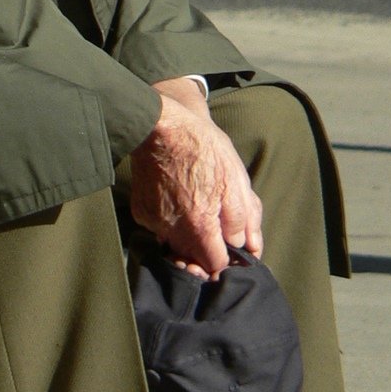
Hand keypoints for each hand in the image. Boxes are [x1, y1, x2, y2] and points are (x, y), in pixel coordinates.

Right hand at [129, 91, 263, 277]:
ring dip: (188, 236)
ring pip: (176, 244)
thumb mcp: (236, 180)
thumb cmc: (203, 148)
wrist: (160, 125)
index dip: (226, 259)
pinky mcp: (141, 212)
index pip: (214, 265)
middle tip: (215, 226)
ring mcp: (153, 222)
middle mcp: (172, 231)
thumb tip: (250, 249)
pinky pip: (161, 228)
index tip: (230, 249)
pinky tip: (178, 198)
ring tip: (196, 207)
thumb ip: (244, 221)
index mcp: (199, 226)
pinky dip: (171, 221)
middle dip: (206, 250)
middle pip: (193, 259)